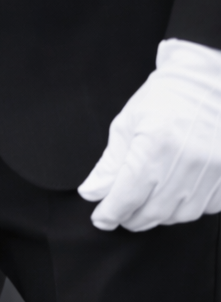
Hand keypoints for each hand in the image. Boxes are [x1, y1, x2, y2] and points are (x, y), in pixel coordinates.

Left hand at [79, 39, 220, 230]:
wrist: (208, 83)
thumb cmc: (164, 99)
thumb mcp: (127, 125)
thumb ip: (109, 165)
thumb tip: (92, 193)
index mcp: (156, 145)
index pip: (128, 196)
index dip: (111, 213)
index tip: (101, 219)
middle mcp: (188, 161)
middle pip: (153, 211)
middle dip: (130, 218)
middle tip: (119, 213)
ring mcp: (213, 170)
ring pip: (179, 215)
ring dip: (158, 216)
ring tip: (145, 203)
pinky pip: (205, 208)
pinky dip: (185, 208)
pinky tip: (173, 195)